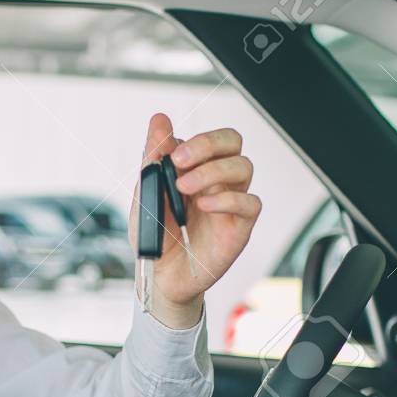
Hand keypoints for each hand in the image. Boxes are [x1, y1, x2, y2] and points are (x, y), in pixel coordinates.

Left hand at [129, 113, 260, 328]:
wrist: (160, 276)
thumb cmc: (156, 235)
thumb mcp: (146, 194)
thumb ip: (153, 156)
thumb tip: (159, 119)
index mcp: (197, 168)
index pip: (213, 137)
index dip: (197, 139)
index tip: (172, 155)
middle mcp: (218, 181)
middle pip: (234, 143)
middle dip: (208, 144)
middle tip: (180, 161)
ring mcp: (231, 203)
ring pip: (244, 167)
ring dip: (213, 171)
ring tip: (185, 188)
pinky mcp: (240, 227)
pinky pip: (250, 204)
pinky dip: (228, 200)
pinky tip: (204, 206)